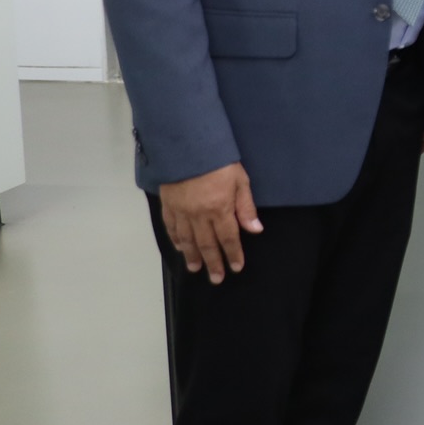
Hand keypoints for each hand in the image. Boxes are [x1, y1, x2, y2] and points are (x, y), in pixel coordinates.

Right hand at [158, 163, 261, 283]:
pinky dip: (175, 239)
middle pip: (207, 244)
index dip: (233, 254)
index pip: (228, 238)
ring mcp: (181, 211)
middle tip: (216, 279)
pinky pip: (171, 227)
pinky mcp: (168, 204)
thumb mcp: (240, 180)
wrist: (187, 145)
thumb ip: (246, 207)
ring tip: (195, 269)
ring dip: (192, 256)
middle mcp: (199, 215)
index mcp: (220, 209)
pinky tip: (179, 248)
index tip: (236, 268)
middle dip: (212, 263)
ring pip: (187, 240)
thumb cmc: (219, 161)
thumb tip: (255, 230)